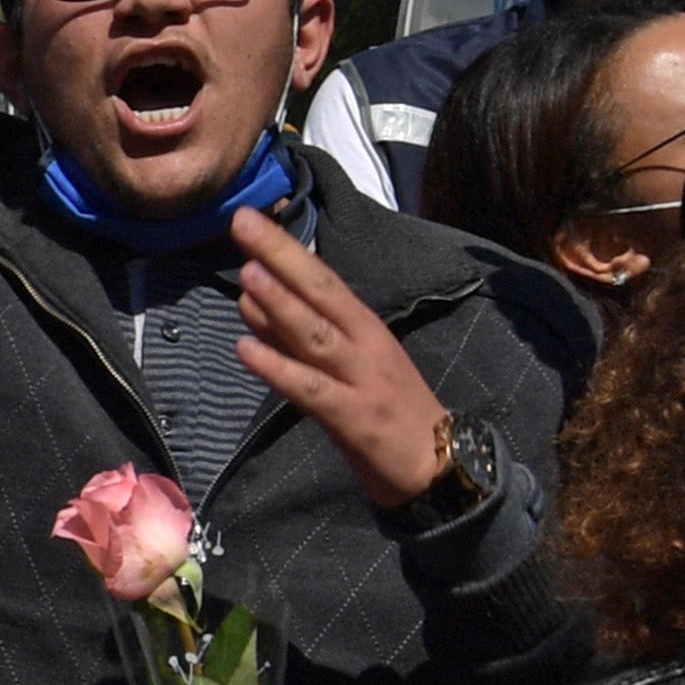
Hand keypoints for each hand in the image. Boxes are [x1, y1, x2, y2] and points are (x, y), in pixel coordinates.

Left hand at [231, 208, 454, 506]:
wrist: (439, 466)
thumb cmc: (386, 410)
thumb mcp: (343, 365)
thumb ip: (296, 335)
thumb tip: (250, 297)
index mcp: (364, 327)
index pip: (322, 279)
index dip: (287, 248)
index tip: (250, 218)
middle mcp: (365, 344)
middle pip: (321, 291)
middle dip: (281, 255)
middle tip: (244, 222)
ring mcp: (362, 379)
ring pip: (317, 334)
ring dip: (282, 303)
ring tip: (248, 273)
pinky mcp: (355, 418)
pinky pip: (310, 390)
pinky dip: (277, 369)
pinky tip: (246, 349)